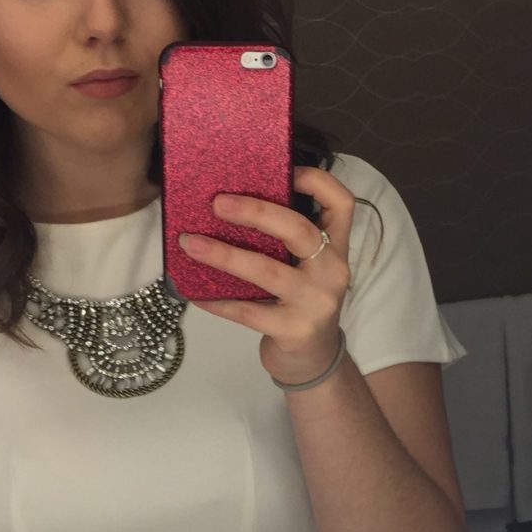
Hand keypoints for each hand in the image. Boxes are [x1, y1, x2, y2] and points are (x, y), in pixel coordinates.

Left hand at [177, 166, 353, 385]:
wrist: (313, 361)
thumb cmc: (301, 304)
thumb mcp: (306, 269)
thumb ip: (287, 241)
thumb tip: (230, 202)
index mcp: (336, 249)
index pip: (341, 203)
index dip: (317, 180)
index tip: (286, 170)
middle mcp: (332, 272)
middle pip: (299, 230)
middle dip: (256, 211)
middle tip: (217, 203)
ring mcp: (316, 303)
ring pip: (268, 270)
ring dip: (224, 254)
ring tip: (190, 243)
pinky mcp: (294, 330)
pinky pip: (248, 311)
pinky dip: (218, 301)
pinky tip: (195, 293)